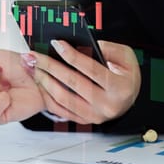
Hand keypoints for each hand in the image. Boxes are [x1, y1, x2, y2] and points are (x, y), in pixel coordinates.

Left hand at [21, 40, 140, 123]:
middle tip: (35, 55)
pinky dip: (47, 96)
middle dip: (50, 66)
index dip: (72, 56)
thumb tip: (81, 45)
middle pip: (73, 83)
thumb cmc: (126, 74)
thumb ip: (106, 48)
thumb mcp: (125, 56)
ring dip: (45, 81)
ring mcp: (95, 115)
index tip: (56, 44)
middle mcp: (108, 105)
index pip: (91, 69)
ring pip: (63, 98)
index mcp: (120, 87)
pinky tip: (40, 82)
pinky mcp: (85, 120)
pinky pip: (61, 109)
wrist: (130, 96)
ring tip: (34, 67)